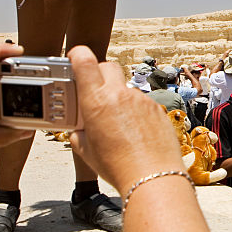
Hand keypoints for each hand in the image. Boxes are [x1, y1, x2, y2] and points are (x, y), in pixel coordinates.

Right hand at [67, 46, 183, 194]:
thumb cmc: (119, 166)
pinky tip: (132, 131)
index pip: (84, 61)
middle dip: (98, 74)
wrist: (153, 176)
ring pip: (125, 88)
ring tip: (114, 122)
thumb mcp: (85, 150)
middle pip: (107, 67)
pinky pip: (141, 103)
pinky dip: (134, 111)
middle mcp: (120, 95)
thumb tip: (81, 130)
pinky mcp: (157, 109)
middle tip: (92, 91)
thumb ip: (80, 132)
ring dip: (117, 97)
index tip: (74, 57)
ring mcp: (141, 101)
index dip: (78, 55)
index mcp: (97, 100)